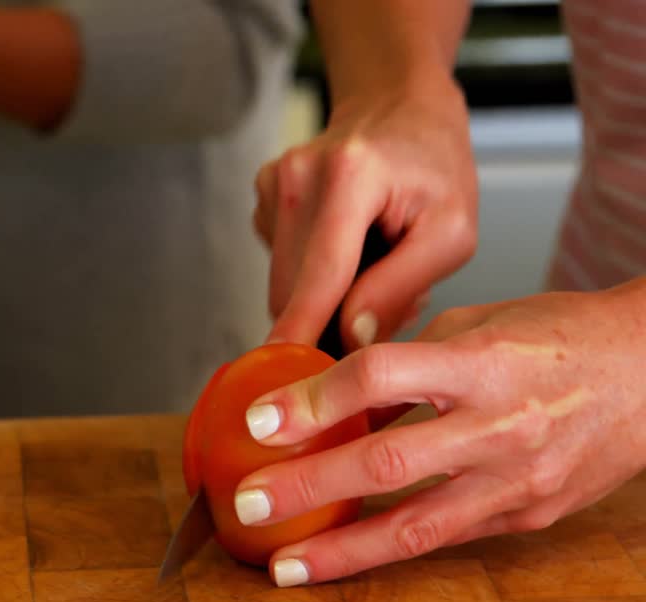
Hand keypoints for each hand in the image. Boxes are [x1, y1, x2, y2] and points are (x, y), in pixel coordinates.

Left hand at [231, 281, 645, 585]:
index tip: (259, 420)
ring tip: (285, 566)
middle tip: (249, 502)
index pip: (381, 376)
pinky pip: (447, 537)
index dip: (313, 400)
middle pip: (387, 462)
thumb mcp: (477, 323)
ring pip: (416, 526)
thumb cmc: (558, 336)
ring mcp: (517, 480)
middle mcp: (500, 425)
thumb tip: (327, 392)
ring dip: (341, 550)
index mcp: (483, 362)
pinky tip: (345, 556)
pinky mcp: (528, 515)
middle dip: (308, 486)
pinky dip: (391, 548)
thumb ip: (405, 359)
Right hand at [253, 73, 477, 349]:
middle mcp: (297, 176)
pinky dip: (312, 273)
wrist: (397, 106)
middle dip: (326, 322)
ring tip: (370, 265)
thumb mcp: (450, 232)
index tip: (281, 383)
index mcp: (350, 177)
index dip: (300, 334)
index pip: (320, 275)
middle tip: (376, 321)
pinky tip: (347, 247)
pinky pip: (281, 263)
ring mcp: (272, 183)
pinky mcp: (262, 195)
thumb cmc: (433, 167)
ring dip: (323, 298)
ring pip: (284, 283)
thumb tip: (353, 340)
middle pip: (293, 288)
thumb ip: (401, 288)